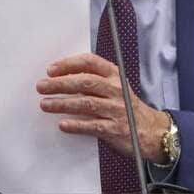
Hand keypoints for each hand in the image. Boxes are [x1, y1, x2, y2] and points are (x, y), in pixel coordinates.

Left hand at [36, 53, 169, 162]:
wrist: (151, 131)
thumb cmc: (126, 107)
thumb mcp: (115, 87)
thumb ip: (93, 81)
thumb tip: (60, 78)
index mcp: (115, 76)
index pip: (90, 62)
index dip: (69, 64)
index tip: (51, 70)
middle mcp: (117, 90)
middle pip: (84, 82)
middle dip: (60, 83)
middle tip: (42, 87)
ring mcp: (117, 110)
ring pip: (85, 103)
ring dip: (62, 104)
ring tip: (45, 104)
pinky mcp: (115, 129)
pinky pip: (92, 126)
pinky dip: (76, 125)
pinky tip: (62, 124)